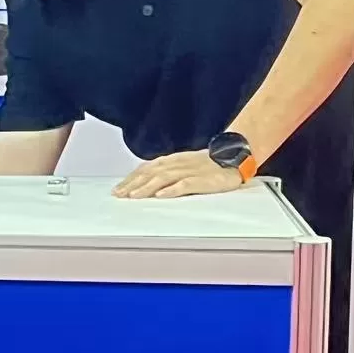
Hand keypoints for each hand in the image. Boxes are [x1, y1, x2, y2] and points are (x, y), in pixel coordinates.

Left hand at [114, 150, 242, 198]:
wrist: (235, 156)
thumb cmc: (209, 164)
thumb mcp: (184, 165)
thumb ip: (167, 172)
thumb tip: (147, 182)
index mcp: (172, 160)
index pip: (146, 168)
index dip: (131, 178)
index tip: (118, 188)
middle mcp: (177, 163)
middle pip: (150, 173)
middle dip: (133, 184)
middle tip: (119, 195)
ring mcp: (190, 170)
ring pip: (164, 178)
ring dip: (146, 187)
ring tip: (134, 196)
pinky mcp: (203, 179)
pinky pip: (185, 184)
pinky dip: (172, 189)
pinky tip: (161, 196)